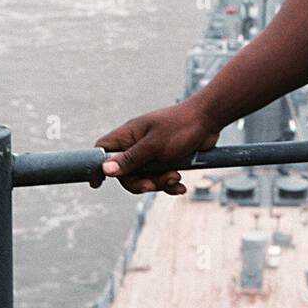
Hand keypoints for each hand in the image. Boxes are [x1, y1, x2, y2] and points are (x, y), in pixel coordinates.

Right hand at [91, 101, 219, 194]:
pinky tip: (180, 186)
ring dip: (159, 183)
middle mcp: (137, 144)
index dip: (98, 166)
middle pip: (125, 172)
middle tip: (153, 185)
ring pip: (145, 177)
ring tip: (175, 178)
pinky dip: (169, 184)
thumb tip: (106, 170)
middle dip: (140, 182)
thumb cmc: (181, 127)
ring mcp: (152, 152)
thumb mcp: (155, 146)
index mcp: (129, 135)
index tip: (97, 184)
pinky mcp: (166, 160)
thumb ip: (131, 159)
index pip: (103, 150)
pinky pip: (160, 178)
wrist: (209, 120)